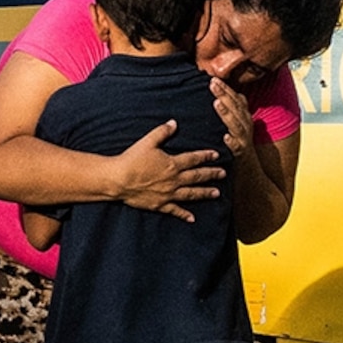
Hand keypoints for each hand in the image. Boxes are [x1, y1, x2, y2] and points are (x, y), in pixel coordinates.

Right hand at [107, 119, 222, 221]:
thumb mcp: (147, 141)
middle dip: (211, 174)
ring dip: (204, 193)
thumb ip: (162, 132)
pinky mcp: (159, 204)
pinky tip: (192, 218)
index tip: (216, 155)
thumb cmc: (132, 159)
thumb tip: (174, 123)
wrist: (118, 179)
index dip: (206, 156)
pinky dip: (184, 214)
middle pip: (197, 176)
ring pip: (191, 194)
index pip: (194, 159)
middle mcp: (174, 180)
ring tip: (216, 193)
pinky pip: (175, 210)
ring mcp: (168, 194)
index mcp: (172, 163)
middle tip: (223, 174)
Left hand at [208, 77, 254, 158]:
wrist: (249, 170)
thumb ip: (232, 110)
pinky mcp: (241, 154)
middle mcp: (246, 125)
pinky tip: (225, 137)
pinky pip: (237, 147)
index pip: (235, 99)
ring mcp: (244, 139)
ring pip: (236, 124)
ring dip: (227, 113)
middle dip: (224, 94)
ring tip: (217, 103)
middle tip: (212, 84)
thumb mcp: (237, 125)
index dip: (225, 89)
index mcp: (243, 117)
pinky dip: (232, 142)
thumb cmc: (239, 145)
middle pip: (235, 107)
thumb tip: (221, 93)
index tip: (213, 79)